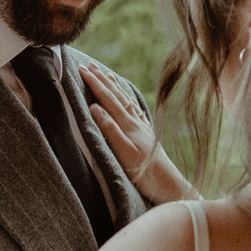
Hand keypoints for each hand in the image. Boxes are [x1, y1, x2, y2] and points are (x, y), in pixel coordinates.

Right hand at [82, 62, 194, 204]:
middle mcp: (135, 122)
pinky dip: (128, 100)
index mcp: (127, 124)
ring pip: (126, 100)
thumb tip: (94, 107)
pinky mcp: (146, 135)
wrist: (169, 184)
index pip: (107, 98)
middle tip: (89, 65)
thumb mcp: (122, 152)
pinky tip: (128, 99)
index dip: (94, 82)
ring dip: (114, 87)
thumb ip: (109, 129)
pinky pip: (135, 110)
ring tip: (106, 75)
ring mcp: (142, 127)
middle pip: (116, 95)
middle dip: (101, 79)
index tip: (81, 69)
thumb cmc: (144, 173)